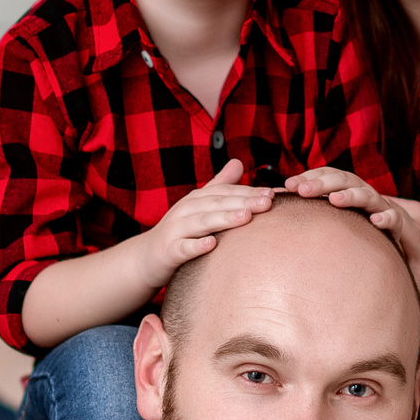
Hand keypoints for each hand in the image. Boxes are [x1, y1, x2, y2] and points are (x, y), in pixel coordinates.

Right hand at [133, 161, 275, 289]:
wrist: (146, 257)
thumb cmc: (180, 231)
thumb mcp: (199, 206)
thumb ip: (219, 185)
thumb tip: (239, 162)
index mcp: (197, 199)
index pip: (226, 192)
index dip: (249, 192)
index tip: (273, 194)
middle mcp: (186, 210)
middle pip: (217, 203)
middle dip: (243, 202)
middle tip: (267, 202)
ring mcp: (176, 230)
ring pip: (202, 222)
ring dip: (224, 219)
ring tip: (246, 217)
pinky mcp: (169, 251)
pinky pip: (183, 248)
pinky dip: (196, 246)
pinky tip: (212, 245)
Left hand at [285, 169, 419, 338]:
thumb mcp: (379, 262)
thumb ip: (355, 251)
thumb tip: (313, 256)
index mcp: (380, 212)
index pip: (344, 186)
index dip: (316, 181)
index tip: (288, 187)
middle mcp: (393, 210)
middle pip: (354, 184)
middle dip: (322, 181)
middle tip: (294, 185)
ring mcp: (410, 224)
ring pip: (377, 199)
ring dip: (350, 195)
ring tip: (328, 198)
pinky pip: (406, 226)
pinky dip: (391, 220)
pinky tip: (376, 220)